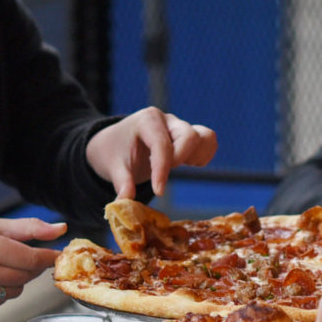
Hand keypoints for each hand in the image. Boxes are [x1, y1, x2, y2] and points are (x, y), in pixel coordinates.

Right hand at [0, 216, 66, 314]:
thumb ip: (29, 228)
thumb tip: (61, 229)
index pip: (32, 259)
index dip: (48, 257)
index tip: (57, 254)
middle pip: (26, 277)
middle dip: (30, 267)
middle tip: (20, 254)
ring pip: (15, 291)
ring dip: (15, 279)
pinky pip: (0, 302)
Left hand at [86, 107, 217, 199]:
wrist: (115, 142)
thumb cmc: (114, 151)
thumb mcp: (112, 166)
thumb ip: (121, 182)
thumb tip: (125, 201)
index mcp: (147, 121)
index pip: (161, 144)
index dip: (162, 170)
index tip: (158, 192)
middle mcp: (167, 120)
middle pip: (189, 136)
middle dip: (179, 160)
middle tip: (163, 174)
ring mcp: (180, 126)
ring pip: (205, 136)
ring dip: (195, 156)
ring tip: (179, 166)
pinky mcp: (189, 135)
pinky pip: (209, 141)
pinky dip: (203, 155)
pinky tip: (188, 165)